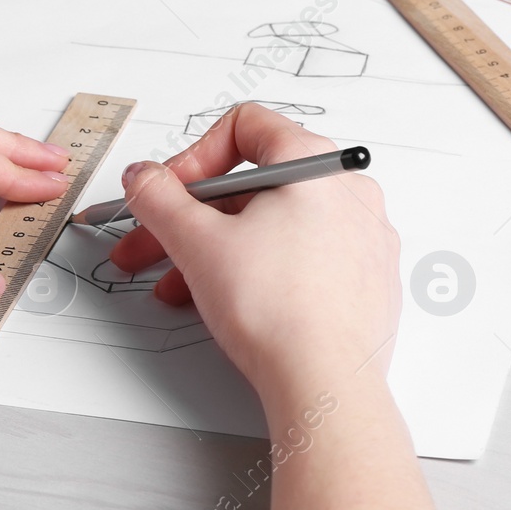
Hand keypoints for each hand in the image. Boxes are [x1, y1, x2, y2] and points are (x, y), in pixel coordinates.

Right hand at [108, 103, 400, 399]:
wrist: (326, 382)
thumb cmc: (279, 311)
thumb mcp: (197, 242)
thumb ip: (159, 198)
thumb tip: (144, 179)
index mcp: (316, 163)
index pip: (245, 127)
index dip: (192, 157)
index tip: (166, 192)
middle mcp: (349, 191)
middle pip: (253, 185)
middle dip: (191, 218)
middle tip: (150, 245)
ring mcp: (363, 237)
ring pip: (274, 226)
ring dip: (216, 250)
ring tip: (177, 287)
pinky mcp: (366, 279)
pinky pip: (303, 257)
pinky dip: (260, 270)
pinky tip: (225, 301)